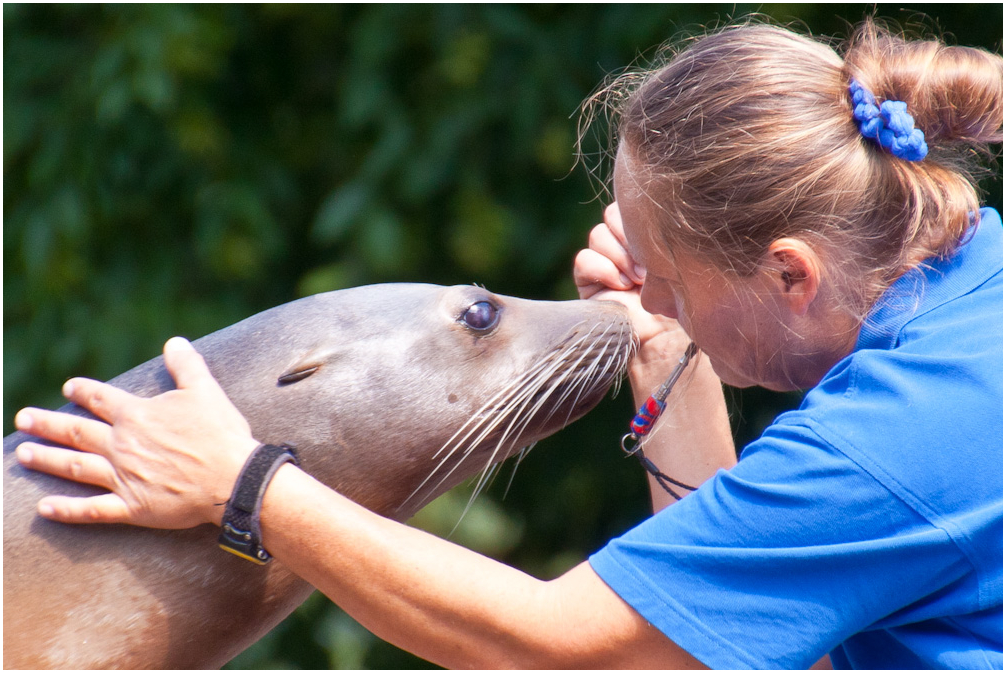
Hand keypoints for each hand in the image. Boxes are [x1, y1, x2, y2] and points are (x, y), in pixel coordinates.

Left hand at [15, 337, 257, 527]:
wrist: (233, 479)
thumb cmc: (221, 434)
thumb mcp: (206, 390)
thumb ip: (186, 366)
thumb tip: (174, 342)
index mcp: (138, 416)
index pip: (102, 399)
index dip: (84, 391)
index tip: (69, 387)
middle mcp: (123, 445)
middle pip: (77, 432)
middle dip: (48, 424)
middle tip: (23, 419)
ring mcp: (124, 478)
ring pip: (76, 467)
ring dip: (47, 459)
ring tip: (22, 454)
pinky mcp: (133, 507)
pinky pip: (93, 510)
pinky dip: (68, 510)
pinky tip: (45, 508)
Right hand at [573, 203, 690, 366]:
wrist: (663, 339)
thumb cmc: (679, 302)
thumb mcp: (677, 262)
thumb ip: (665, 236)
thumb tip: (659, 214)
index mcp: (646, 236)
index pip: (633, 205)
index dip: (642, 221)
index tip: (662, 245)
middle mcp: (624, 246)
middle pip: (612, 214)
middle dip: (630, 236)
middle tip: (648, 265)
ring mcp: (604, 262)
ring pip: (597, 234)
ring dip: (619, 255)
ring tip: (637, 279)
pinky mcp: (587, 281)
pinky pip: (583, 259)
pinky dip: (602, 269)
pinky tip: (621, 286)